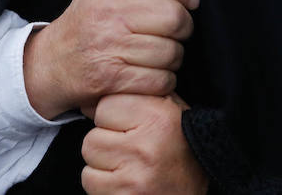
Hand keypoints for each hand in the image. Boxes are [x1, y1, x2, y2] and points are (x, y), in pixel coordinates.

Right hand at [23, 0, 198, 120]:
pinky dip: (163, 81)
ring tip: (159, 53)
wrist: (50, 64)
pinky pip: (161, 80)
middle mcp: (108, 15)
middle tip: (176, 30)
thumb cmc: (86, 24)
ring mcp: (110, 48)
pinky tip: (151, 73)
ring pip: (172, 51)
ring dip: (173, 57)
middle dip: (183, 26)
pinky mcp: (113, 80)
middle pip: (172, 15)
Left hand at [81, 93, 206, 193]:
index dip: (113, 118)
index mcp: (158, 117)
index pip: (105, 105)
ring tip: (128, 167)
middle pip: (93, 136)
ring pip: (89, 159)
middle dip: (106, 143)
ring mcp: (135, 174)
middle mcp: (147, 145)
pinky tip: (124, 182)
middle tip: (130, 152)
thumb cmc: (179, 150)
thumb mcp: (169, 112)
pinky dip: (102, 184)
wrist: (194, 192)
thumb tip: (88, 99)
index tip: (130, 127)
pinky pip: (91, 181)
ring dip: (103, 164)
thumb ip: (136, 95)